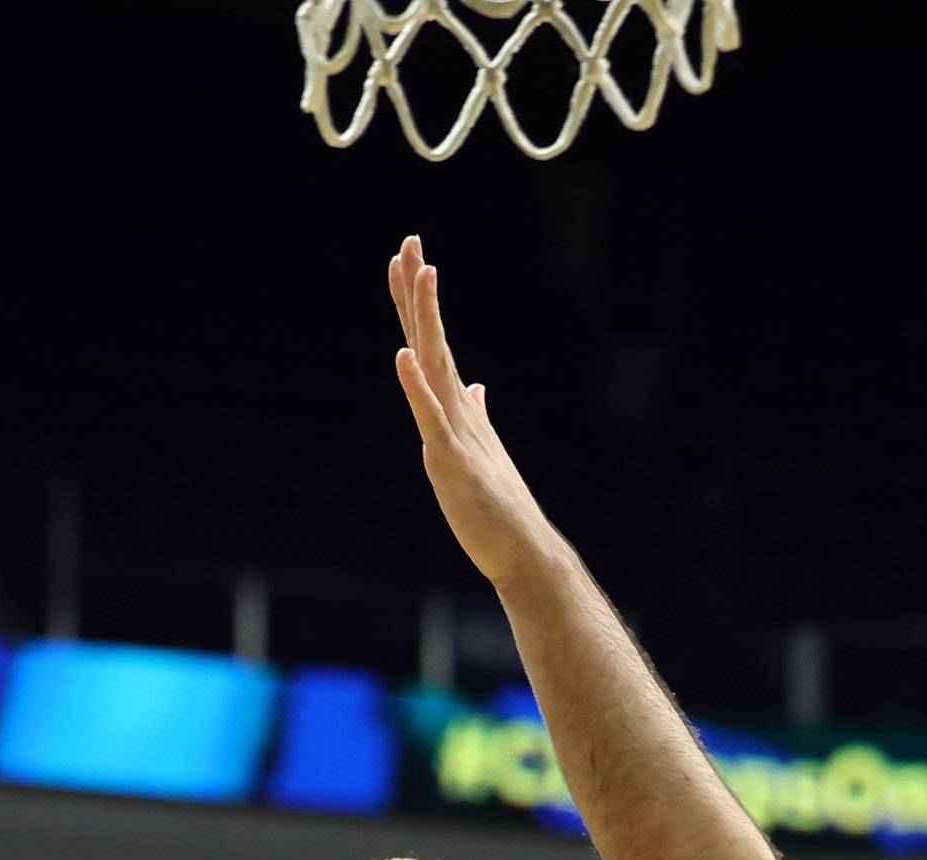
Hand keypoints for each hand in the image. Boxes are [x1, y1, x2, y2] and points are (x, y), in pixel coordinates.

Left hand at [387, 237, 566, 589]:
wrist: (523, 551)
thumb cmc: (499, 508)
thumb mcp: (479, 451)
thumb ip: (473, 415)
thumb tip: (473, 387)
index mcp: (458, 410)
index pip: (432, 345)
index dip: (418, 303)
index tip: (408, 260)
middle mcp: (457, 411)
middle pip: (431, 339)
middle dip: (419, 291)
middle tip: (410, 241)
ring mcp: (455, 432)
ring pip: (435, 364)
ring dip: (426, 317)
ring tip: (419, 272)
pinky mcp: (451, 461)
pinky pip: (431, 418)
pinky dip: (417, 386)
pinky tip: (403, 357)